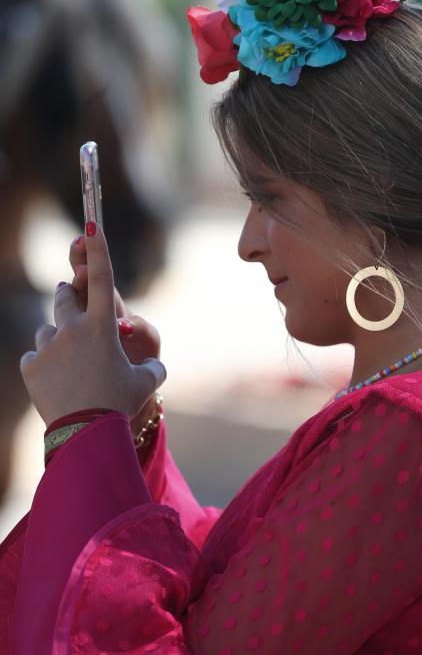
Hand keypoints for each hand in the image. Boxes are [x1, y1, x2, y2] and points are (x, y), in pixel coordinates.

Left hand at [20, 224, 166, 425]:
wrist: (87, 433)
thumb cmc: (120, 404)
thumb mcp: (146, 382)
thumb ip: (151, 367)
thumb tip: (153, 366)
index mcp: (104, 327)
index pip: (104, 279)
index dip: (98, 250)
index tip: (91, 225)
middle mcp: (73, 330)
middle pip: (65, 296)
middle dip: (70, 294)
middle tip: (72, 296)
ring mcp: (48, 348)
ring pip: (48, 330)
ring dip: (57, 338)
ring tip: (68, 362)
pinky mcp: (30, 367)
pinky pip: (34, 358)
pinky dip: (43, 366)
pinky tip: (55, 382)